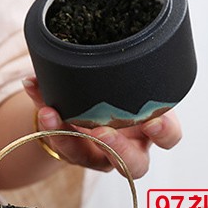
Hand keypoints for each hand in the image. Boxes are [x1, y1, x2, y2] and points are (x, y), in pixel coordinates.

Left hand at [22, 77, 182, 178]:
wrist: (98, 103)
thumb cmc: (125, 90)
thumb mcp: (132, 79)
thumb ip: (128, 66)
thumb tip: (110, 41)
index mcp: (153, 129)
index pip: (169, 138)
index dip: (164, 133)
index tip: (153, 122)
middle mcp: (131, 148)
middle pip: (135, 166)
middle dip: (119, 151)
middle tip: (102, 132)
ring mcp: (102, 156)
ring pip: (89, 160)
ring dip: (68, 140)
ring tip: (51, 115)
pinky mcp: (77, 154)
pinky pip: (60, 144)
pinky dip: (46, 122)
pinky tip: (37, 98)